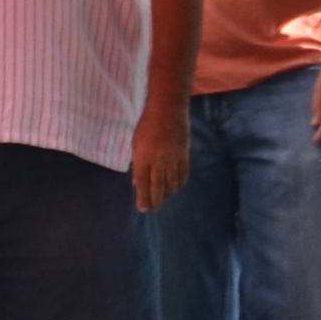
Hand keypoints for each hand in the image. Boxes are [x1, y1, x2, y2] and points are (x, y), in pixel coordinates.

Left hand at [132, 94, 194, 215]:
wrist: (168, 110)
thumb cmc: (147, 126)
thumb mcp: (136, 145)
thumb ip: (137, 165)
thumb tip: (137, 183)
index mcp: (143, 158)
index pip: (143, 184)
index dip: (143, 198)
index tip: (143, 209)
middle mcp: (158, 161)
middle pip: (158, 187)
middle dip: (155, 200)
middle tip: (153, 209)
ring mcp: (173, 159)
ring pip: (171, 183)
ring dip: (167, 194)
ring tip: (163, 199)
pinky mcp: (184, 154)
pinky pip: (183, 174)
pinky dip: (179, 183)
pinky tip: (175, 187)